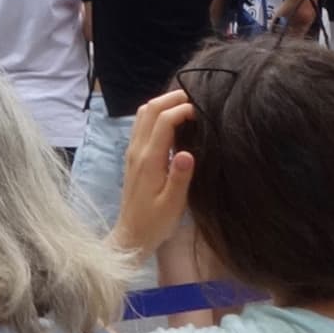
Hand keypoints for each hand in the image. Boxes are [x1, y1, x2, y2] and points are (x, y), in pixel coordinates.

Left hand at [112, 89, 196, 254]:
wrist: (131, 234)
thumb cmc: (155, 222)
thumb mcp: (173, 204)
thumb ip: (180, 177)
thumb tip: (187, 152)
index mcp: (149, 160)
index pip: (163, 121)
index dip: (182, 109)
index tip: (202, 111)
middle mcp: (137, 150)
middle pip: (149, 109)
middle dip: (172, 98)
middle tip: (195, 98)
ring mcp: (132, 151)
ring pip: (142, 114)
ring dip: (162, 103)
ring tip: (185, 105)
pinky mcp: (133, 156)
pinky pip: (141, 125)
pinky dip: (156, 114)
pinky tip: (171, 121)